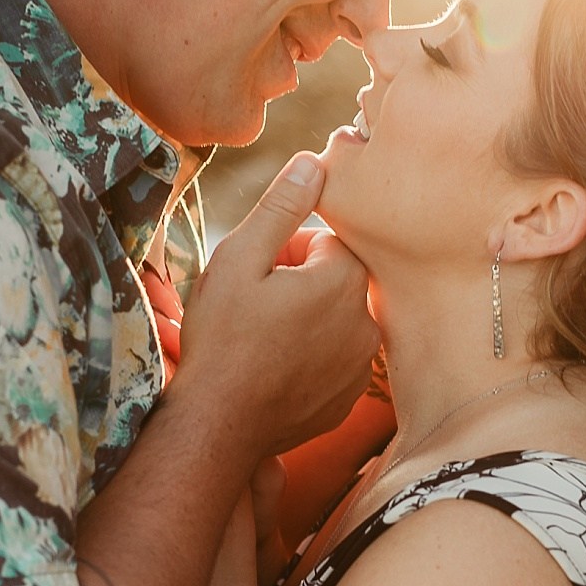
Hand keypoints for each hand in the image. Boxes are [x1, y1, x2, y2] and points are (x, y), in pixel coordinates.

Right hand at [169, 154, 378, 460]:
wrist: (218, 423)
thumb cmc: (222, 338)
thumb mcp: (239, 258)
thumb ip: (282, 207)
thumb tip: (315, 162)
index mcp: (345, 280)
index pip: (328, 241)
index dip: (287, 251)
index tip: (259, 274)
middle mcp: (367, 321)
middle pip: (336, 280)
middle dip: (299, 283)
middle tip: (255, 306)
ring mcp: (361, 365)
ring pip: (336, 320)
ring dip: (306, 320)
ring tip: (261, 339)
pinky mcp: (349, 397)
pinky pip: (334, 360)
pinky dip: (310, 359)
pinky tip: (273, 370)